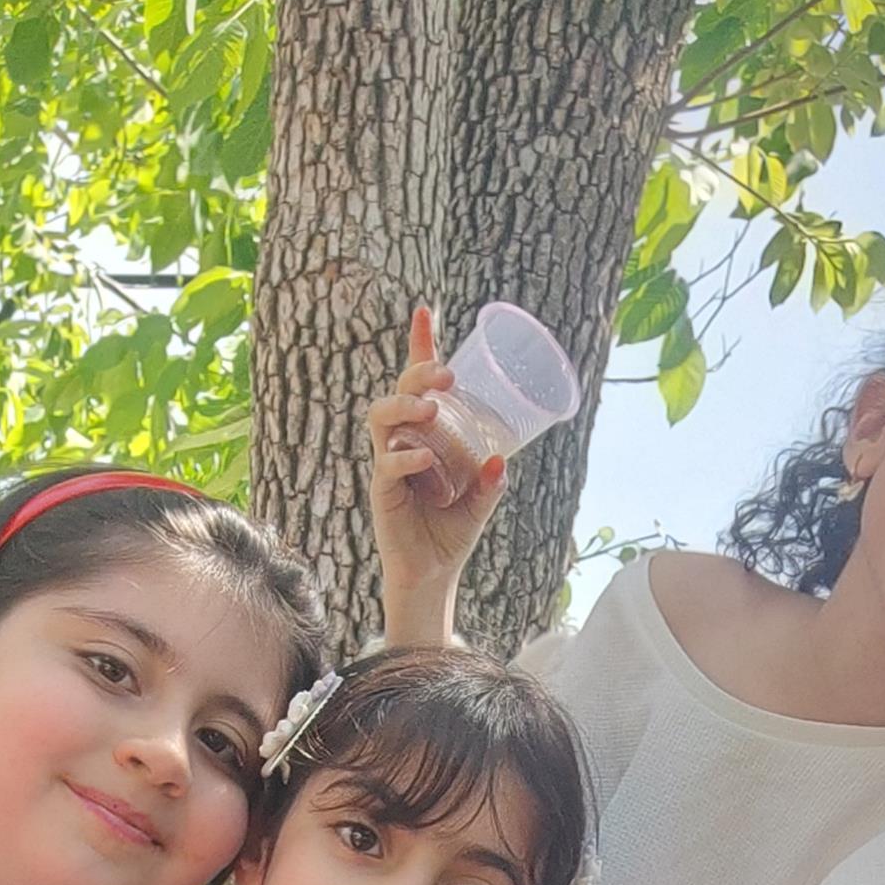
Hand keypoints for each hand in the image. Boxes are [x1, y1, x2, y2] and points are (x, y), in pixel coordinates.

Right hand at [368, 305, 505, 642]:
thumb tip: (501, 459)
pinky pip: (388, 464)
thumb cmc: (451, 532)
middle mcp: (403, 441)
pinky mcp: (384, 491)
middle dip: (418, 374)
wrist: (432, 574)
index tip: (425, 311)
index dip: (420, 346)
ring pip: (383, 418)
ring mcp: (390, 463)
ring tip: (432, 409)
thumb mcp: (480, 502)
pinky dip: (407, 457)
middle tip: (445, 374)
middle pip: (400, 391)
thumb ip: (490, 481)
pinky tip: (426, 458)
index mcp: (425, 434)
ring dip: (406, 406)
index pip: (417, 383)